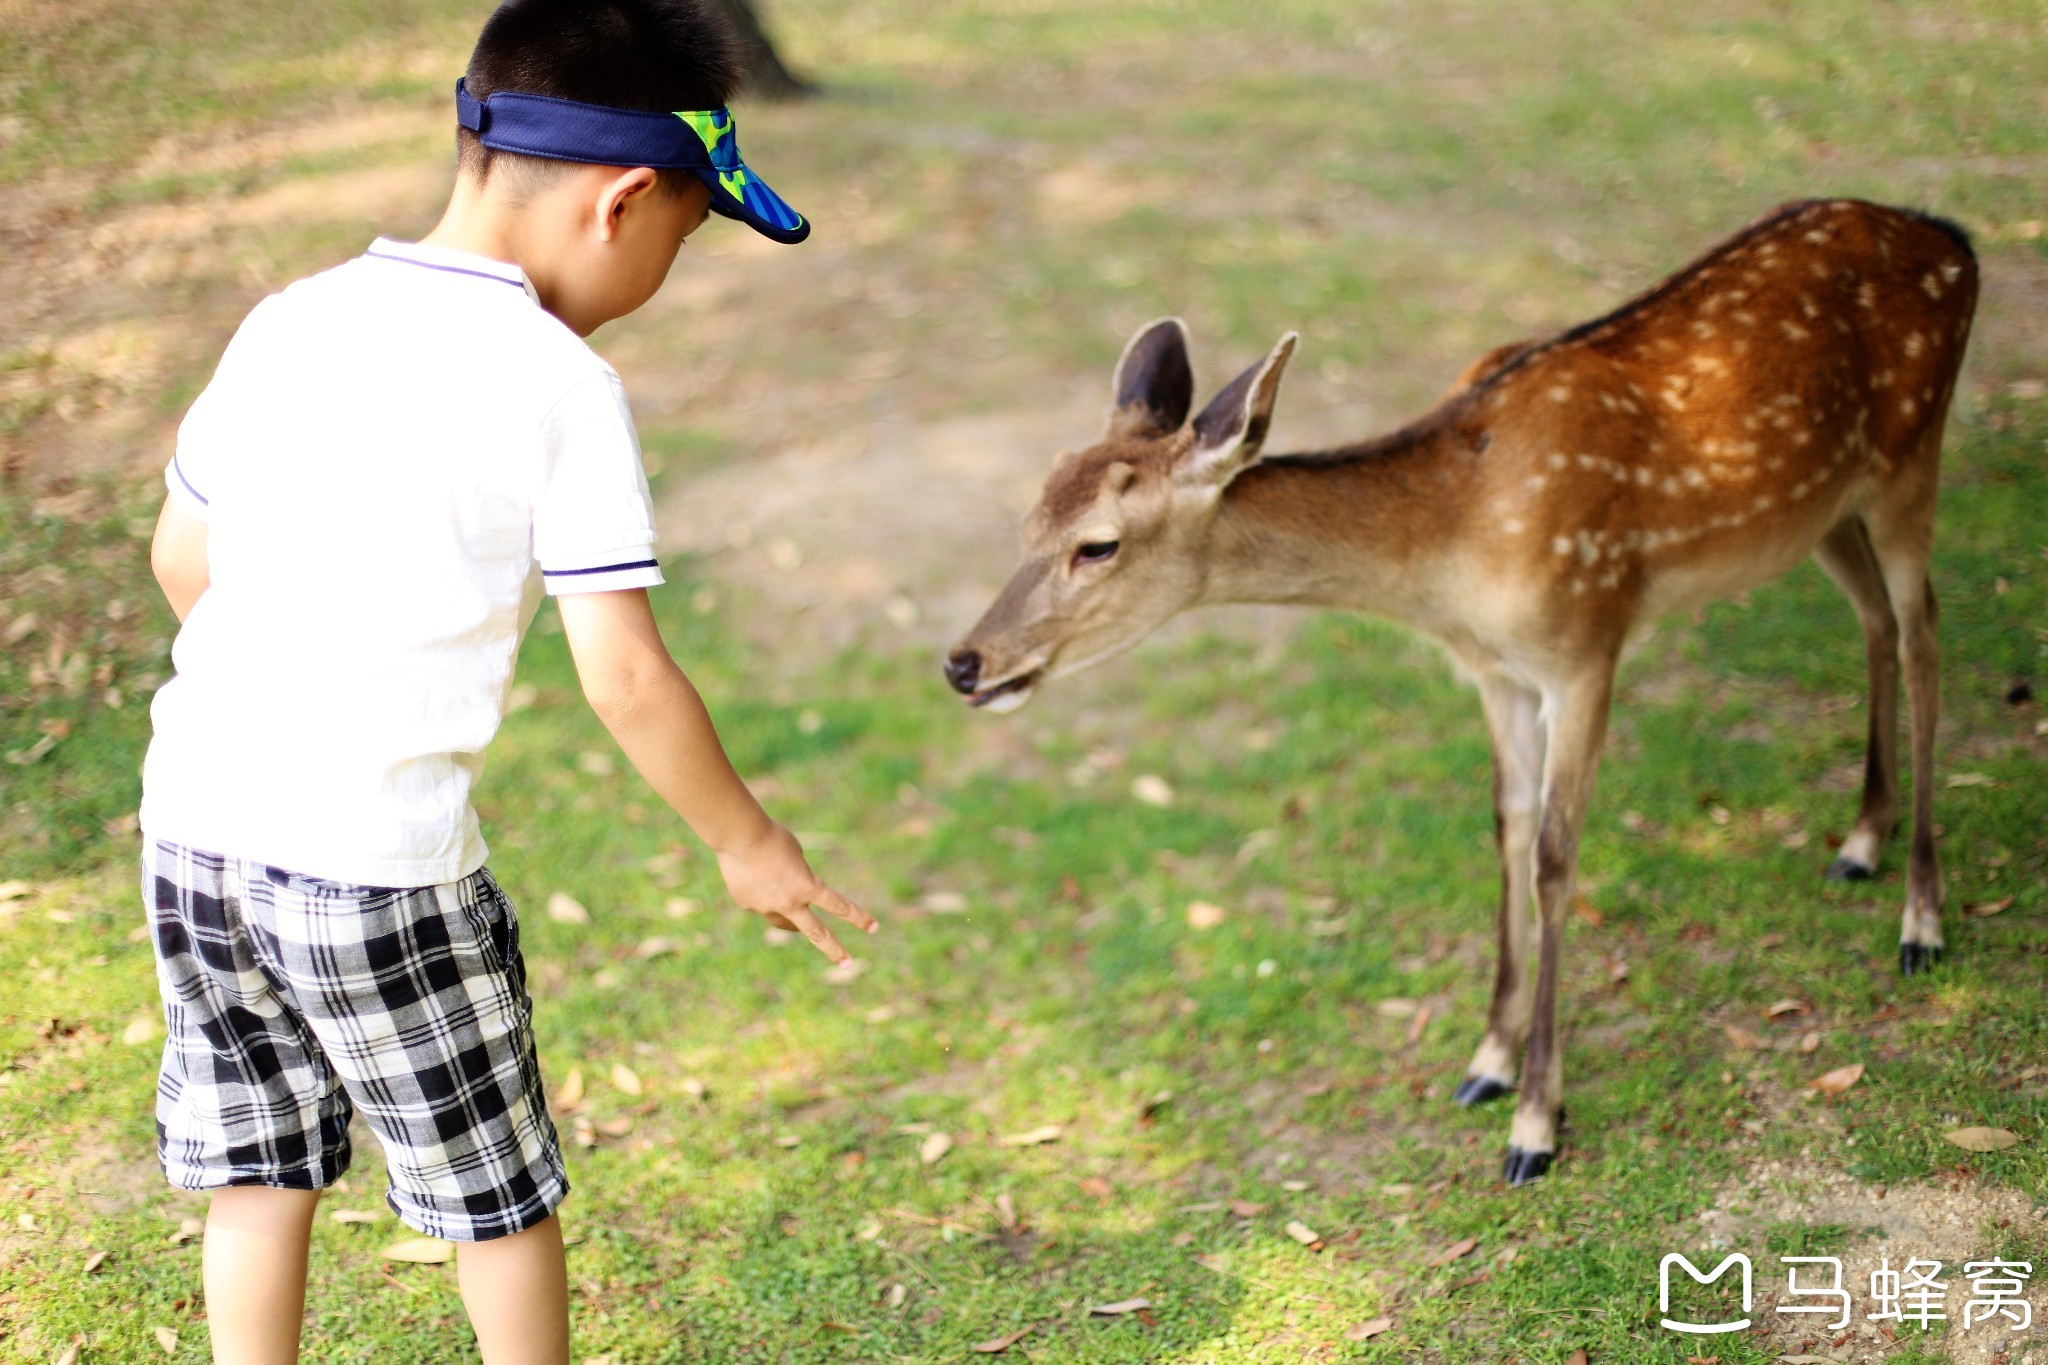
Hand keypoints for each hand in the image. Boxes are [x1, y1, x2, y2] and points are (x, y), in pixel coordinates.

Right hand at [715, 821, 874, 962]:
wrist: (738, 836)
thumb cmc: (772, 837)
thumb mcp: (796, 855)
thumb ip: (800, 879)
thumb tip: (793, 899)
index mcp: (808, 886)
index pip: (839, 906)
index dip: (858, 917)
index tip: (874, 928)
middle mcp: (790, 902)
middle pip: (816, 933)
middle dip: (834, 949)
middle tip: (847, 962)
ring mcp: (767, 907)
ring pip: (784, 921)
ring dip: (792, 919)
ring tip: (794, 913)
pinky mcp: (747, 904)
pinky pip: (759, 903)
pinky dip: (760, 892)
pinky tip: (752, 875)